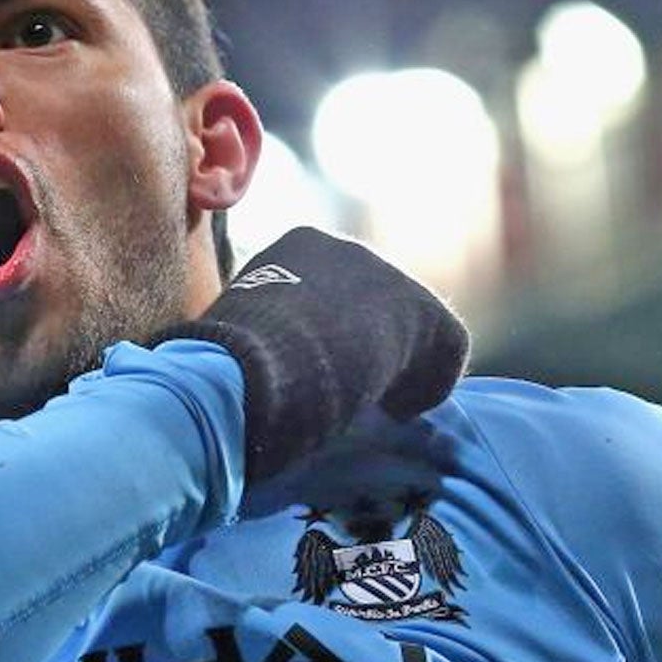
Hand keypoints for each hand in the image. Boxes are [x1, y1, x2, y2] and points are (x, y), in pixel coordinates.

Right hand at [145, 227, 468, 480]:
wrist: (250, 372)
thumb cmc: (219, 367)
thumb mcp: (230, 340)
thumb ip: (251, 340)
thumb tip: (226, 372)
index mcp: (297, 248)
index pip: (327, 294)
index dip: (326, 340)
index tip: (314, 375)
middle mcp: (348, 251)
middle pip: (372, 306)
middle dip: (365, 349)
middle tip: (348, 395)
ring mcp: (389, 278)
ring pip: (409, 330)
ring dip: (394, 368)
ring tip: (372, 409)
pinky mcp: (425, 314)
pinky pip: (443, 353)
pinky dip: (426, 386)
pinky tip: (397, 414)